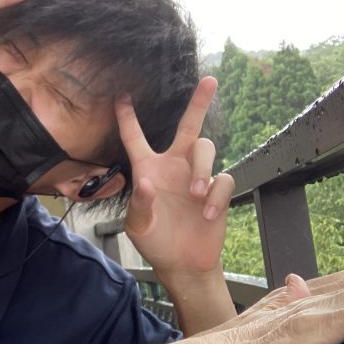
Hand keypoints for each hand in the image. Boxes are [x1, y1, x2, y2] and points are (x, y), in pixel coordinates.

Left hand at [116, 76, 234, 280]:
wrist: (183, 263)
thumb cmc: (155, 241)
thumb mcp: (138, 226)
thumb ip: (140, 205)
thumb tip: (146, 183)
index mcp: (148, 169)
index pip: (135, 137)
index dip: (127, 117)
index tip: (121, 94)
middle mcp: (173, 166)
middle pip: (189, 126)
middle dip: (199, 103)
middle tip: (210, 80)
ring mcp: (196, 176)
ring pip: (206, 149)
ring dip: (201, 169)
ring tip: (194, 195)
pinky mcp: (217, 191)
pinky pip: (223, 179)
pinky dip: (215, 195)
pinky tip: (206, 213)